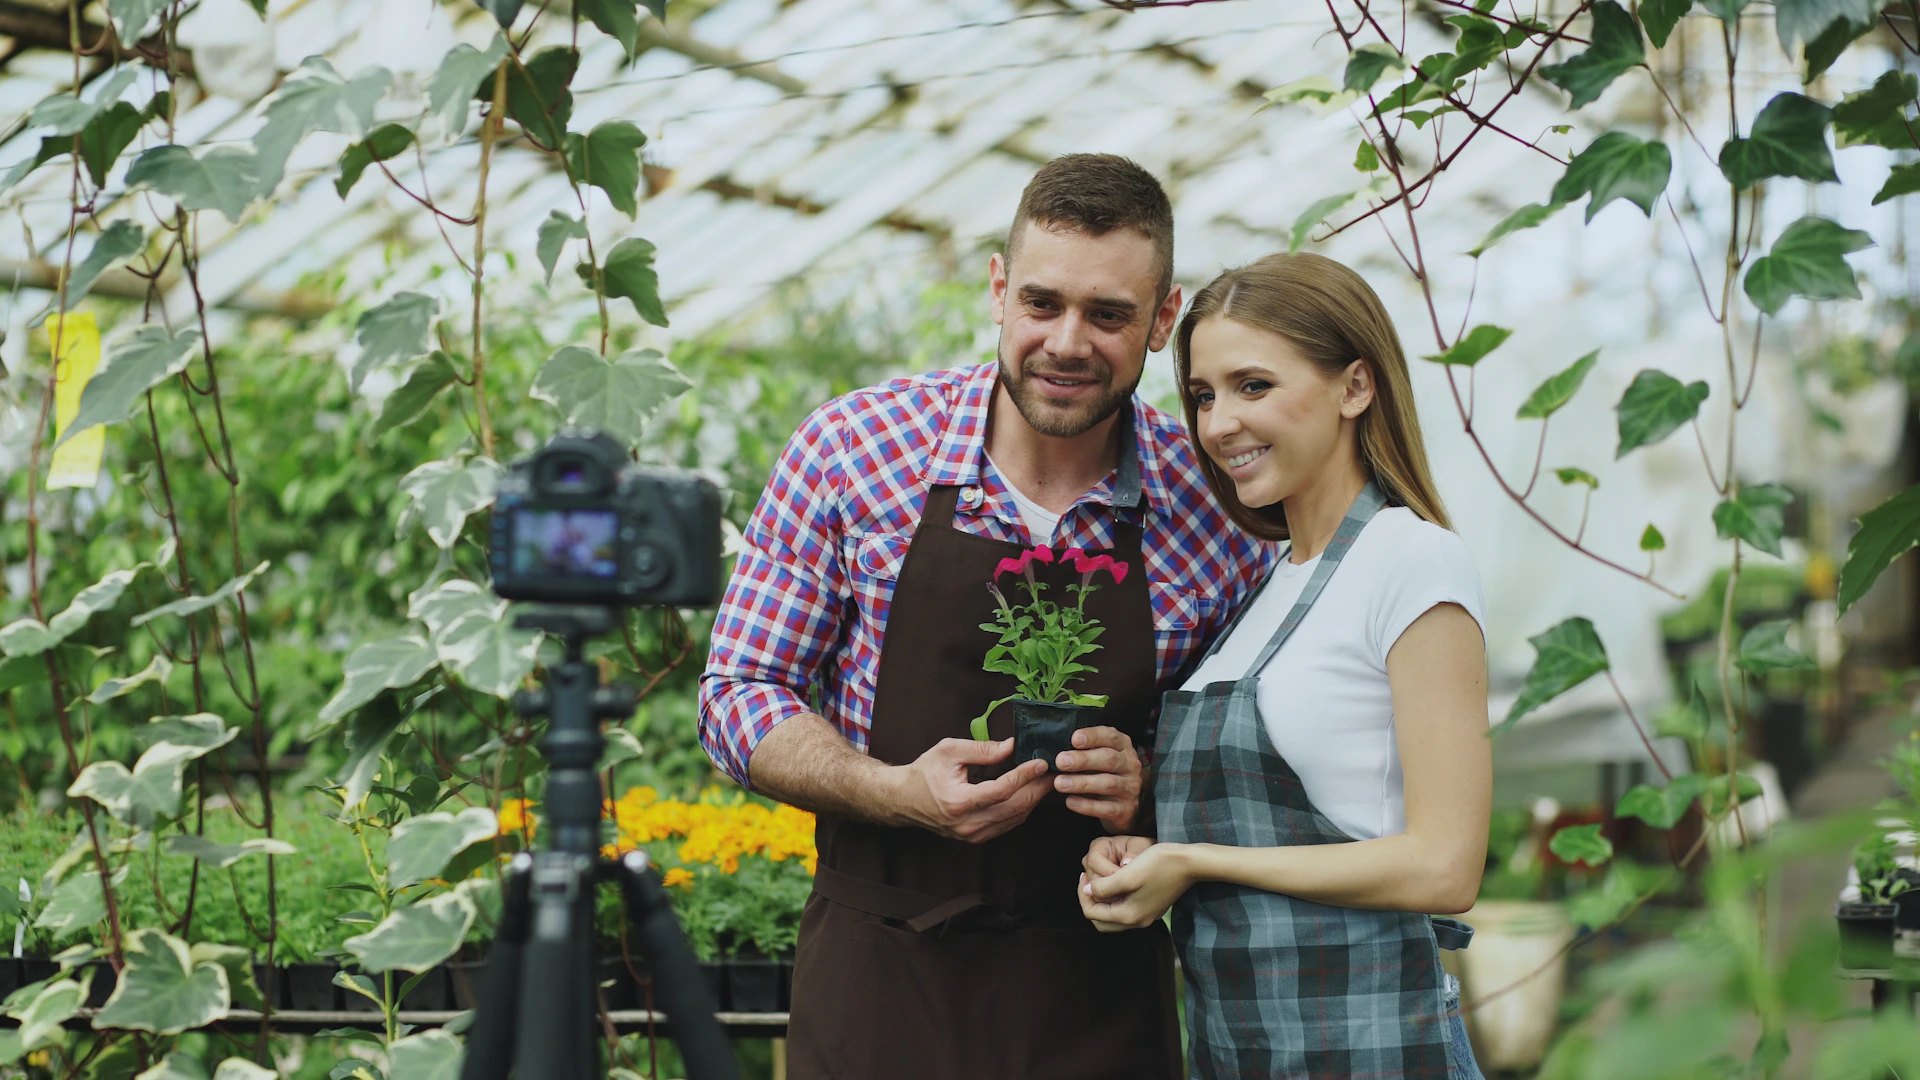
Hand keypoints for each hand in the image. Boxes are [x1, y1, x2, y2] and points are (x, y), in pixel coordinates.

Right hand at [897, 738, 1052, 843]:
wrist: (904, 799)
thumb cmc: (924, 772)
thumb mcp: (949, 751)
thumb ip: (982, 749)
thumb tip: (1011, 746)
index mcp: (959, 801)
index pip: (1001, 790)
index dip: (1024, 776)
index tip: (1040, 763)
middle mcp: (967, 823)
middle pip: (1014, 808)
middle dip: (1036, 789)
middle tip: (1052, 772)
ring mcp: (972, 834)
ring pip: (1013, 819)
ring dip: (1032, 800)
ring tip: (1045, 781)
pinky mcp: (975, 838)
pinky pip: (1006, 825)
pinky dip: (1021, 809)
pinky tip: (1029, 794)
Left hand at [1053, 726, 1142, 831]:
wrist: (1129, 801)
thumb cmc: (1107, 773)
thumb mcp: (1100, 756)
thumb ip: (1085, 751)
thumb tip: (1059, 752)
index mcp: (1123, 747)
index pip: (1111, 736)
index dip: (1093, 736)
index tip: (1074, 739)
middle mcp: (1130, 765)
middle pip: (1109, 759)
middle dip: (1083, 760)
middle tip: (1061, 762)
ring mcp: (1130, 788)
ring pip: (1108, 784)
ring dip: (1082, 783)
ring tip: (1060, 783)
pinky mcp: (1126, 809)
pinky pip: (1107, 808)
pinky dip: (1087, 805)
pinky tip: (1070, 801)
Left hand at [1078, 841, 1192, 931]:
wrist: (1191, 863)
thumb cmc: (1160, 864)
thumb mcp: (1127, 874)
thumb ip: (1105, 887)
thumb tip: (1088, 892)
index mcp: (1129, 915)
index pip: (1092, 914)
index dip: (1083, 895)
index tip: (1084, 876)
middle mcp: (1137, 921)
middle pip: (1101, 921)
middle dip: (1090, 901)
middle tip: (1088, 880)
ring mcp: (1146, 915)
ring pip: (1113, 916)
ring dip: (1102, 901)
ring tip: (1099, 880)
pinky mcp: (1151, 907)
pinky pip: (1125, 910)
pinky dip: (1115, 900)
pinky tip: (1115, 882)